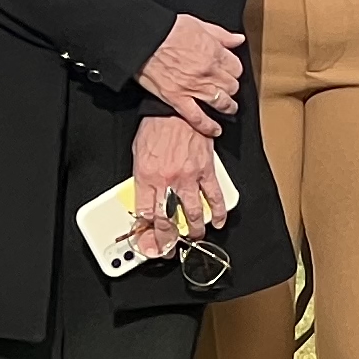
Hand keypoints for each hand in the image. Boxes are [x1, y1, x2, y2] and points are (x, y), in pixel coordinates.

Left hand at [130, 115, 229, 255]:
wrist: (175, 109)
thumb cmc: (155, 127)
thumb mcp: (138, 154)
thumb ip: (141, 180)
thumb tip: (144, 201)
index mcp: (146, 177)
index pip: (145, 214)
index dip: (147, 233)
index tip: (149, 243)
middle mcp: (166, 180)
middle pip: (167, 220)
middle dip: (168, 241)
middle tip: (170, 249)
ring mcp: (188, 177)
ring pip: (192, 213)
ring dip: (194, 231)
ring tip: (194, 238)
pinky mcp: (205, 170)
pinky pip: (214, 195)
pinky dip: (219, 211)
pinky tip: (218, 221)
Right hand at [139, 12, 244, 122]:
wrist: (143, 38)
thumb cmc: (167, 29)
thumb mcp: (199, 24)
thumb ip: (222, 35)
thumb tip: (238, 39)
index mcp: (214, 52)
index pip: (236, 68)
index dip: (234, 71)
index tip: (230, 72)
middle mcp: (207, 72)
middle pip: (231, 86)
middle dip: (231, 88)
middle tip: (227, 88)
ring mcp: (193, 87)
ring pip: (221, 103)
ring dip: (227, 107)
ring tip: (228, 108)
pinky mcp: (177, 98)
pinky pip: (197, 118)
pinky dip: (208, 126)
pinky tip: (214, 130)